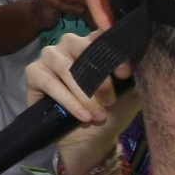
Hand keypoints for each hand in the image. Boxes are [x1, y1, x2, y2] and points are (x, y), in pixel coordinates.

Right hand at [23, 30, 141, 174]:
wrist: (90, 139)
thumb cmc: (111, 111)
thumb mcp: (129, 94)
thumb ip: (133, 76)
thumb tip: (141, 60)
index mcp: (94, 43)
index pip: (103, 35)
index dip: (115, 53)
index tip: (126, 75)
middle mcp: (70, 43)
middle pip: (83, 48)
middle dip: (99, 78)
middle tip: (110, 101)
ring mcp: (50, 56)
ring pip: (66, 67)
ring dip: (84, 94)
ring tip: (97, 115)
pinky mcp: (34, 72)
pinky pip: (51, 83)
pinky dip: (69, 102)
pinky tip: (83, 117)